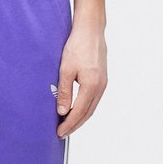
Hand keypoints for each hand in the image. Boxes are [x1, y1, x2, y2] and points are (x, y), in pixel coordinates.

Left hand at [55, 19, 107, 138]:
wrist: (91, 30)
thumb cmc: (78, 46)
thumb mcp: (66, 69)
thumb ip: (65, 92)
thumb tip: (63, 112)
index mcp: (92, 86)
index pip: (79, 112)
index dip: (69, 124)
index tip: (59, 133)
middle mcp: (100, 87)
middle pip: (87, 113)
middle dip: (75, 125)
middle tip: (63, 133)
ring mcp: (103, 83)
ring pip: (92, 108)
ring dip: (80, 118)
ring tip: (68, 125)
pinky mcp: (102, 79)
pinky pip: (94, 99)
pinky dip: (85, 108)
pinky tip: (77, 109)